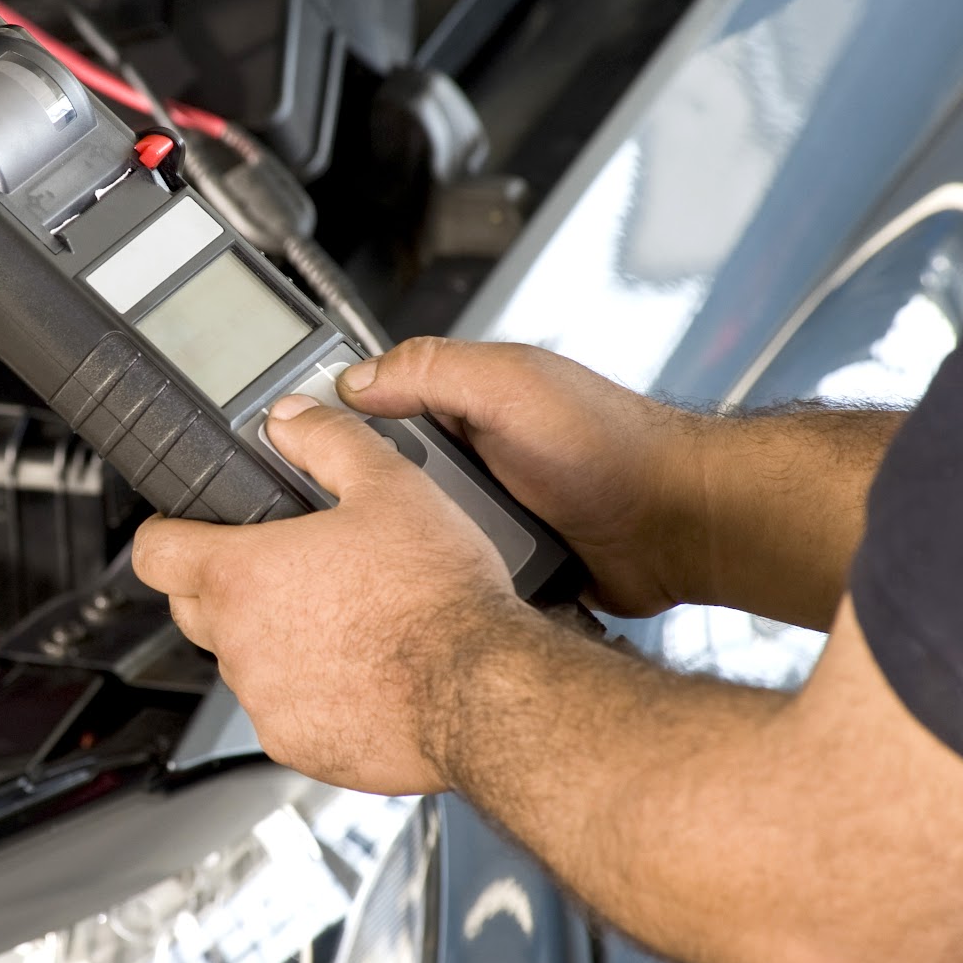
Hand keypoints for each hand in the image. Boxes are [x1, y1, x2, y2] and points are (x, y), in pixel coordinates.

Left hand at [133, 394, 537, 794]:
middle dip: (224, 583)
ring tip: (338, 617)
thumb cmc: (438, 598)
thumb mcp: (389, 486)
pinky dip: (305, 690)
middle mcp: (239, 644)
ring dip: (270, 638)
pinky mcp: (295, 744)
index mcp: (241, 575)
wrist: (483, 691)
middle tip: (283, 565)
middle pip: (192, 606)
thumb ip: (326, 441)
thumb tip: (292, 420)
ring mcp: (264, 700)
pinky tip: (357, 668)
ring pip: (241, 661)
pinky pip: (280, 709)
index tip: (190, 528)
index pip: (154, 552)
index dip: (169, 531)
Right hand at [335, 338, 709, 617]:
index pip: (372, 406)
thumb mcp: (512, 384)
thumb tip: (354, 379)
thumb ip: (431, 369)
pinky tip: (420, 593)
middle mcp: (468, 456)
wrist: (675, 528)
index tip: (287, 445)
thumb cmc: (613, 446)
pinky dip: (436, 581)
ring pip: (408, 535)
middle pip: (379, 479)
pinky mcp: (498, 565)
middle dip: (363, 499)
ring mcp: (482, 515)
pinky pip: (446, 575)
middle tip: (338, 519)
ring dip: (400, 547)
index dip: (330, 424)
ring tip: (373, 565)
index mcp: (462, 401)